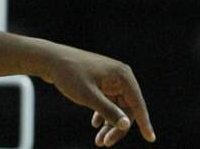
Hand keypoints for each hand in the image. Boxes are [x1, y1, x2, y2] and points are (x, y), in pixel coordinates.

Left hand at [38, 42, 154, 145]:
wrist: (48, 59)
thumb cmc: (68, 74)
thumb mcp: (88, 96)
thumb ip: (108, 111)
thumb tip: (126, 125)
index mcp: (121, 74)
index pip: (137, 103)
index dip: (144, 122)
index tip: (150, 138)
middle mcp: (118, 75)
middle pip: (127, 109)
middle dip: (117, 128)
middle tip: (104, 144)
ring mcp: (109, 78)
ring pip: (116, 108)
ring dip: (109, 124)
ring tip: (98, 141)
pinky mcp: (100, 82)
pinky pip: (108, 103)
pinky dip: (103, 115)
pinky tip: (94, 124)